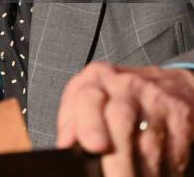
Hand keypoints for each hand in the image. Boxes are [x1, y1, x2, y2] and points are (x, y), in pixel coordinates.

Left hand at [57, 62, 193, 176]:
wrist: (166, 85)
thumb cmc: (118, 97)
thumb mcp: (88, 96)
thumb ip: (71, 120)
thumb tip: (65, 145)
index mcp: (98, 79)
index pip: (90, 97)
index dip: (89, 123)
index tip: (94, 146)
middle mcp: (127, 85)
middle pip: (120, 120)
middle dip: (117, 159)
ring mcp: (156, 100)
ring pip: (148, 144)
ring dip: (141, 172)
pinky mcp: (181, 116)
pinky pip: (173, 152)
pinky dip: (164, 171)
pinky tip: (155, 174)